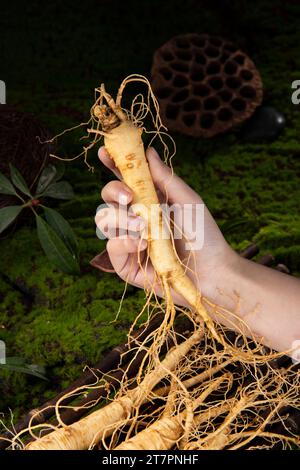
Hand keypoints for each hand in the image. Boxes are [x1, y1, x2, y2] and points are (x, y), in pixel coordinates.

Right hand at [94, 146, 235, 305]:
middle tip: (129, 197)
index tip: (105, 152)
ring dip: (121, 219)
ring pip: (104, 220)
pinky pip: (112, 247)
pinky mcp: (125, 264)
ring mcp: (128, 242)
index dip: (112, 165)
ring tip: (144, 226)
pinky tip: (144, 244)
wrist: (212, 271)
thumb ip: (165, 177)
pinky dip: (125, 242)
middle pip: (107, 198)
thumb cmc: (203, 235)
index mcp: (148, 202)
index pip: (124, 181)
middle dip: (113, 191)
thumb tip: (148, 150)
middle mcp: (134, 220)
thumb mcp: (187, 201)